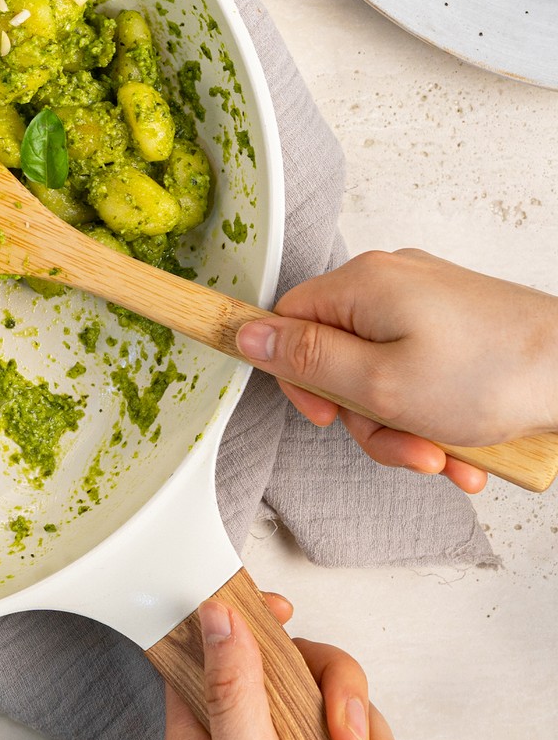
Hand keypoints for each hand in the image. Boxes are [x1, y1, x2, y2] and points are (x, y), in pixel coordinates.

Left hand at [163, 593, 396, 739]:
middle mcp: (253, 726)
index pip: (221, 641)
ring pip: (339, 695)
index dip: (251, 612)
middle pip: (295, 659)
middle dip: (333, 683)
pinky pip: (368, 730)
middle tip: (343, 731)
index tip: (281, 609)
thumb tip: (219, 616)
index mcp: (206, 720)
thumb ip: (230, 694)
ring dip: (362, 725)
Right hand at [235, 249, 557, 492]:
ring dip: (408, 426)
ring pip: (384, 372)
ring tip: (447, 457)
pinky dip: (436, 413)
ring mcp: (430, 301)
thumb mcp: (380, 384)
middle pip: (339, 356)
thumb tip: (245, 333)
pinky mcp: (460, 323)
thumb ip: (306, 360)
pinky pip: (423, 372)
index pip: (289, 322)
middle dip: (368, 416)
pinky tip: (465, 447)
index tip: (326, 416)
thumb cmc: (494, 376)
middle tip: (407, 447)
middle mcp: (392, 281)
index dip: (299, 377)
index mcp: (363, 285)